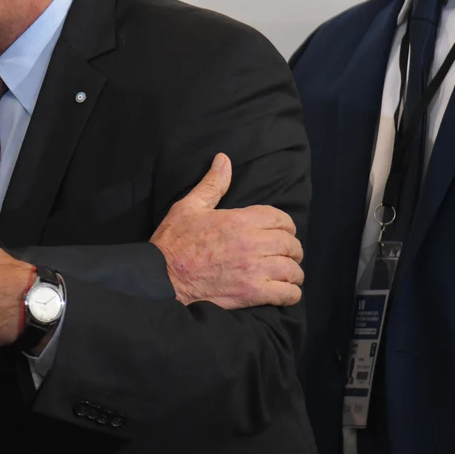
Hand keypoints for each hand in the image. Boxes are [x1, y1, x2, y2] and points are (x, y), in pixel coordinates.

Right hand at [149, 154, 303, 309]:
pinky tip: (286, 292)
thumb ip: (212, 184)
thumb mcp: (189, 207)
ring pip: (292, 269)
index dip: (285, 225)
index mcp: (240, 220)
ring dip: (293, 272)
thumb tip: (224, 159)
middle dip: (291, 249)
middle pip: (290, 244)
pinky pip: (286, 294)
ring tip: (288, 274)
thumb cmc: (174, 242)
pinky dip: (291, 294)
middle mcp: (251, 244)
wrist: (161, 278)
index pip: (281, 219)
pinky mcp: (252, 294)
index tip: (281, 232)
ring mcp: (254, 270)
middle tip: (286, 255)